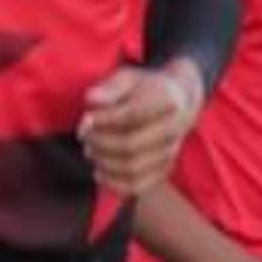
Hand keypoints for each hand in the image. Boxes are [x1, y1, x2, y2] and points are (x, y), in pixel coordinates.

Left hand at [80, 60, 201, 194]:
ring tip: (90, 150)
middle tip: (84, 137)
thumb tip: (91, 99)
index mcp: (165, 100)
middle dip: (100, 143)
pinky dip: (115, 184)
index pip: (132, 115)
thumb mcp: (128, 76)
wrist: (178, 100)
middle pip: (131, 145)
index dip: (104, 120)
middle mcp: (173, 129)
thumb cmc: (145, 87)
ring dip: (104, 162)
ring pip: (133, 168)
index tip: (85, 120)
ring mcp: (170, 151)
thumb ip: (110, 87)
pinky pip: (140, 185)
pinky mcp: (165, 168)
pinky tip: (99, 172)